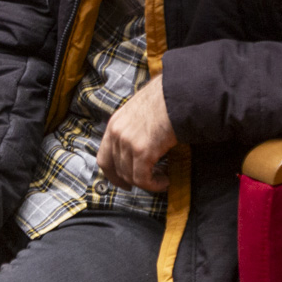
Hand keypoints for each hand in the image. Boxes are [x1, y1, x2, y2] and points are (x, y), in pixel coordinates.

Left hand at [96, 74, 176, 192]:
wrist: (178, 96)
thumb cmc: (164, 103)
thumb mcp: (138, 114)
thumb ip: (132, 130)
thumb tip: (137, 150)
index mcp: (114, 125)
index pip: (103, 158)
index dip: (112, 175)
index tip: (124, 182)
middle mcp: (116, 134)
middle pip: (116, 169)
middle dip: (132, 180)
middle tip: (148, 182)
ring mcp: (127, 143)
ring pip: (130, 176)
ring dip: (146, 183)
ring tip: (161, 178)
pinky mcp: (142, 151)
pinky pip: (142, 179)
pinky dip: (153, 185)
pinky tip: (165, 180)